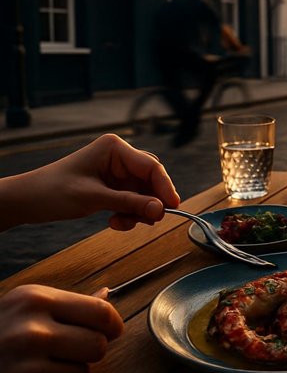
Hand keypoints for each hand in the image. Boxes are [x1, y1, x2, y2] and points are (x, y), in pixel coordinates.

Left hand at [0, 134, 180, 231]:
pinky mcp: (112, 186)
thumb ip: (130, 203)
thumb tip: (161, 210)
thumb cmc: (53, 191)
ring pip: (143, 193)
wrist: (26, 201)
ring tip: (122, 223)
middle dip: (150, 201)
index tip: (173, 208)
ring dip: (138, 211)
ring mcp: (116, 172)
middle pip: (151, 179)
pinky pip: (132, 200)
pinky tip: (115, 221)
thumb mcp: (94, 198)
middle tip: (150, 220)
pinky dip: (129, 213)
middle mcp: (119, 157)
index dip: (165, 188)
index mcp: (115, 148)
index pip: (151, 167)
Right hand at [0, 284, 122, 372]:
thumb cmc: (1, 334)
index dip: (113, 323)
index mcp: (34, 299)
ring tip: (49, 364)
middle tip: (71, 350)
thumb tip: (106, 293)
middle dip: (92, 349)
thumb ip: (69, 305)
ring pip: (86, 367)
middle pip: (99, 342)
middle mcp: (29, 326)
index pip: (100, 310)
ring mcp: (23, 359)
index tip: (110, 330)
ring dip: (74, 369)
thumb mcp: (27, 310)